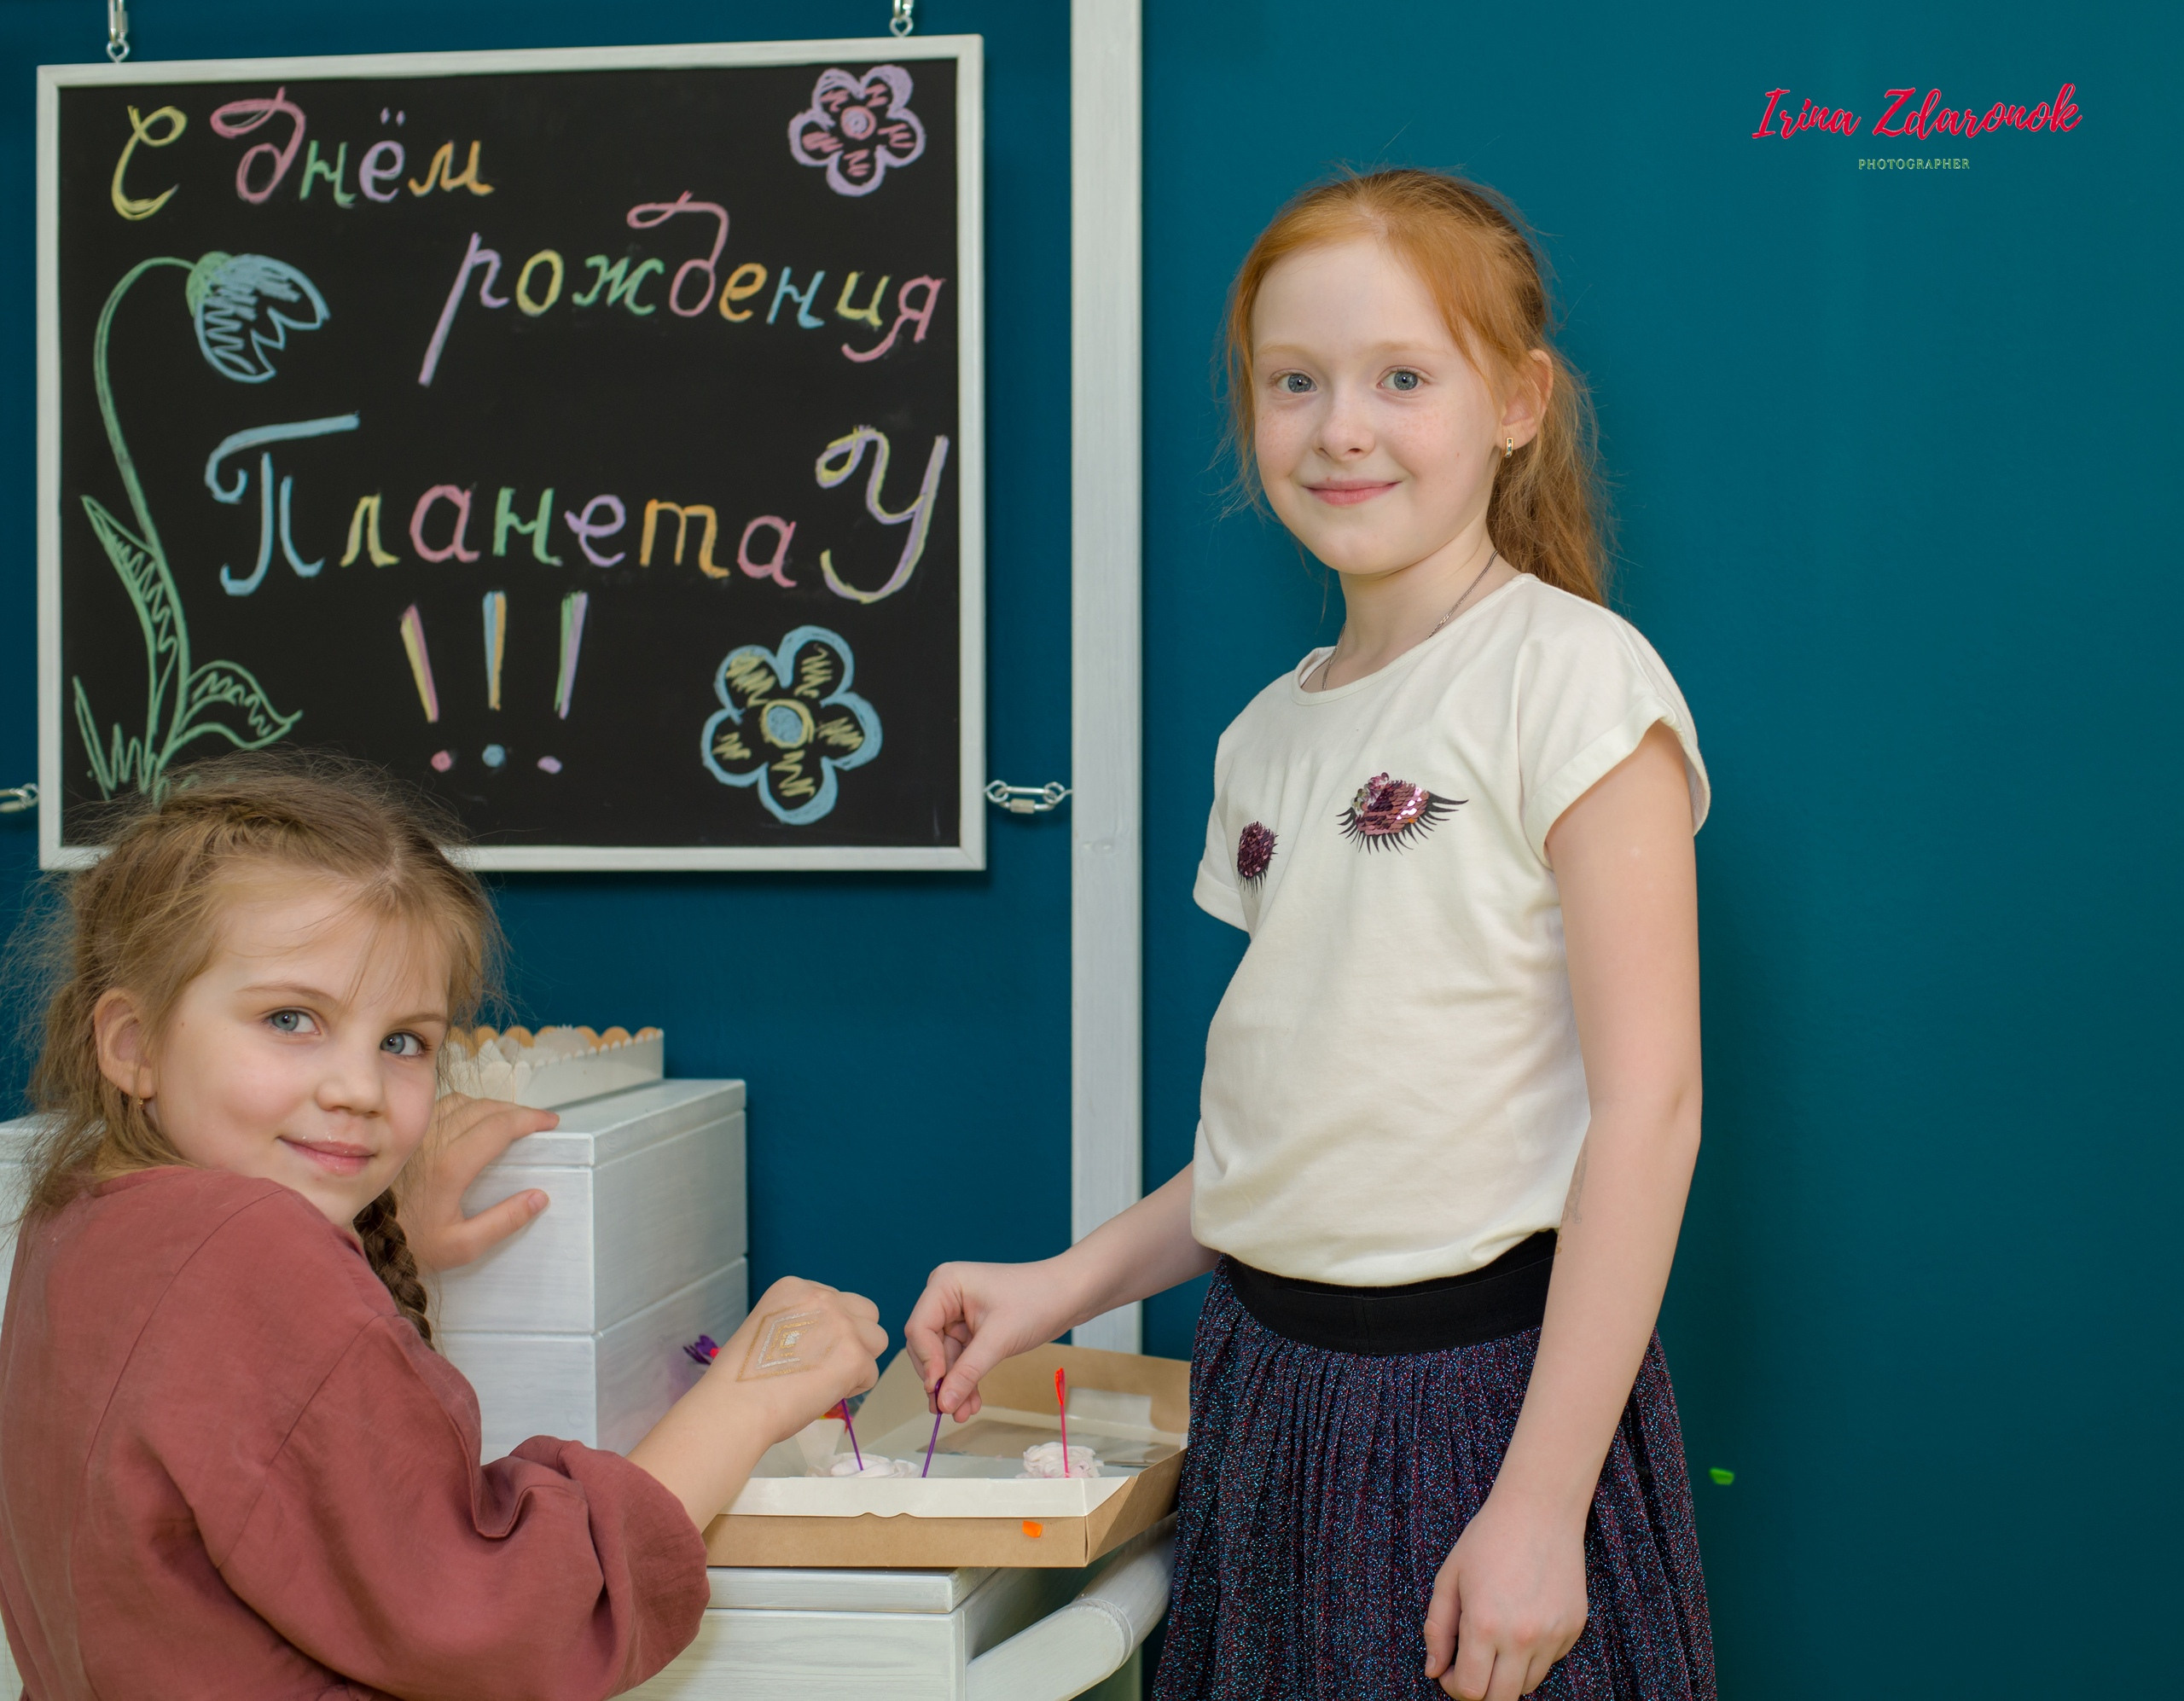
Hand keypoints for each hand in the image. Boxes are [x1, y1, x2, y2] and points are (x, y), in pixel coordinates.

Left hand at [401, 1093, 555, 1270]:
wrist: (363, 1238)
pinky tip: (474, 1120)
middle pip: (485, 1109)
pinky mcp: (406, 1135)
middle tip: (537, 1121)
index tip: (550, 1122)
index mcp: (451, 1165)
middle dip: (517, 1111)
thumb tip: (539, 1197)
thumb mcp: (461, 1247)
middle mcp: (434, 1140)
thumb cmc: (410, 1244)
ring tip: (510, 1119)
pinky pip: (441, 1106)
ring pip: (463, 1102)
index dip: (530, 1120)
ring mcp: (417, 1134)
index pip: (500, 1127)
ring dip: (492, 1106)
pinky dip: (467, 1106)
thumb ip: (503, 1222)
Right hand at [704, 1276, 889, 1446]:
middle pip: (865, 1312)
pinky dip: (853, 1388)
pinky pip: (871, 1373)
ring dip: (858, 1361)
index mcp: (795, 1287)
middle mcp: (822, 1298)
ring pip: (876, 1340)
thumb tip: (824, 1338)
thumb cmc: (742, 1378)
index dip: (829, 1329)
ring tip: (827, 1380)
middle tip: (828, 1363)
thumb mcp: (766, 1326)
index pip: (836, 1300)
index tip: (809, 1349)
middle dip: (854, 1337)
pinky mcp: (854, 1356)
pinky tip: (823, 1394)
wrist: (737, 1406)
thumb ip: (799, 1321)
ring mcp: (841, 1325)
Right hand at [905, 1257, 1082, 1420]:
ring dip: (953, 1386)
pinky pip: (960, 1359)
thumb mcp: (999, 1339)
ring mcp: (958, 1313)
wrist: (1070, 1295)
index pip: (919, 1329)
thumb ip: (968, 1372)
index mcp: (945, 1284)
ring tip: (962, 1414)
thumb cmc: (1038, 1301)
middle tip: (948, 1411)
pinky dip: (965, 1380)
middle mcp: (946, 1296)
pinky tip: (971, 1403)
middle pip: (927, 1346)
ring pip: (944, 1358)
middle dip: (940, 1380)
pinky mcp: (971, 1328)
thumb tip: (943, 1403)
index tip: (938, 1392)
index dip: (926, 1362)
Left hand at [1422, 1487, 1588, 1699]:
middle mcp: (1522, 1637)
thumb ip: (1437, 1629)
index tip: (1450, 1669)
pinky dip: (1532, 1655)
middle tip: (1469, 1665)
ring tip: (1495, 1639)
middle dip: (1480, 1690)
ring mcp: (1553, 1635)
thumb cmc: (1488, 1539)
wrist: (1540, 1510)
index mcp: (1485, 1624)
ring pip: (1527, 1685)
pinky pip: (1549, 1662)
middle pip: (1500, 1699)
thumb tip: (1433, 1671)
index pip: (1470, 1690)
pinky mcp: (1574, 1629)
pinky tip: (1523, 1621)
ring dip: (1506, 1675)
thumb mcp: (1449, 1577)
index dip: (1454, 1687)